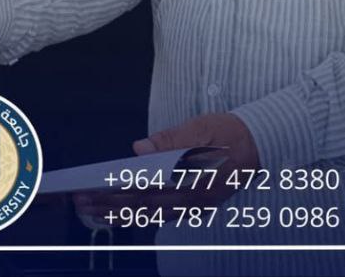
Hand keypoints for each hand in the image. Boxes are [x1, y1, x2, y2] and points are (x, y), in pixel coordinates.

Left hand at [72, 113, 259, 225]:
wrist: (263, 143)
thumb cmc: (229, 132)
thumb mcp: (199, 128)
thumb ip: (169, 141)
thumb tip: (139, 148)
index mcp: (190, 178)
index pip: (143, 189)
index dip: (114, 192)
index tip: (91, 191)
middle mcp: (191, 198)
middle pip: (143, 205)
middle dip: (110, 205)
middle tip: (81, 203)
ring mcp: (195, 204)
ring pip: (152, 214)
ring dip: (121, 214)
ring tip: (94, 212)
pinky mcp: (198, 205)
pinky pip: (166, 215)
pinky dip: (143, 216)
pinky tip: (126, 215)